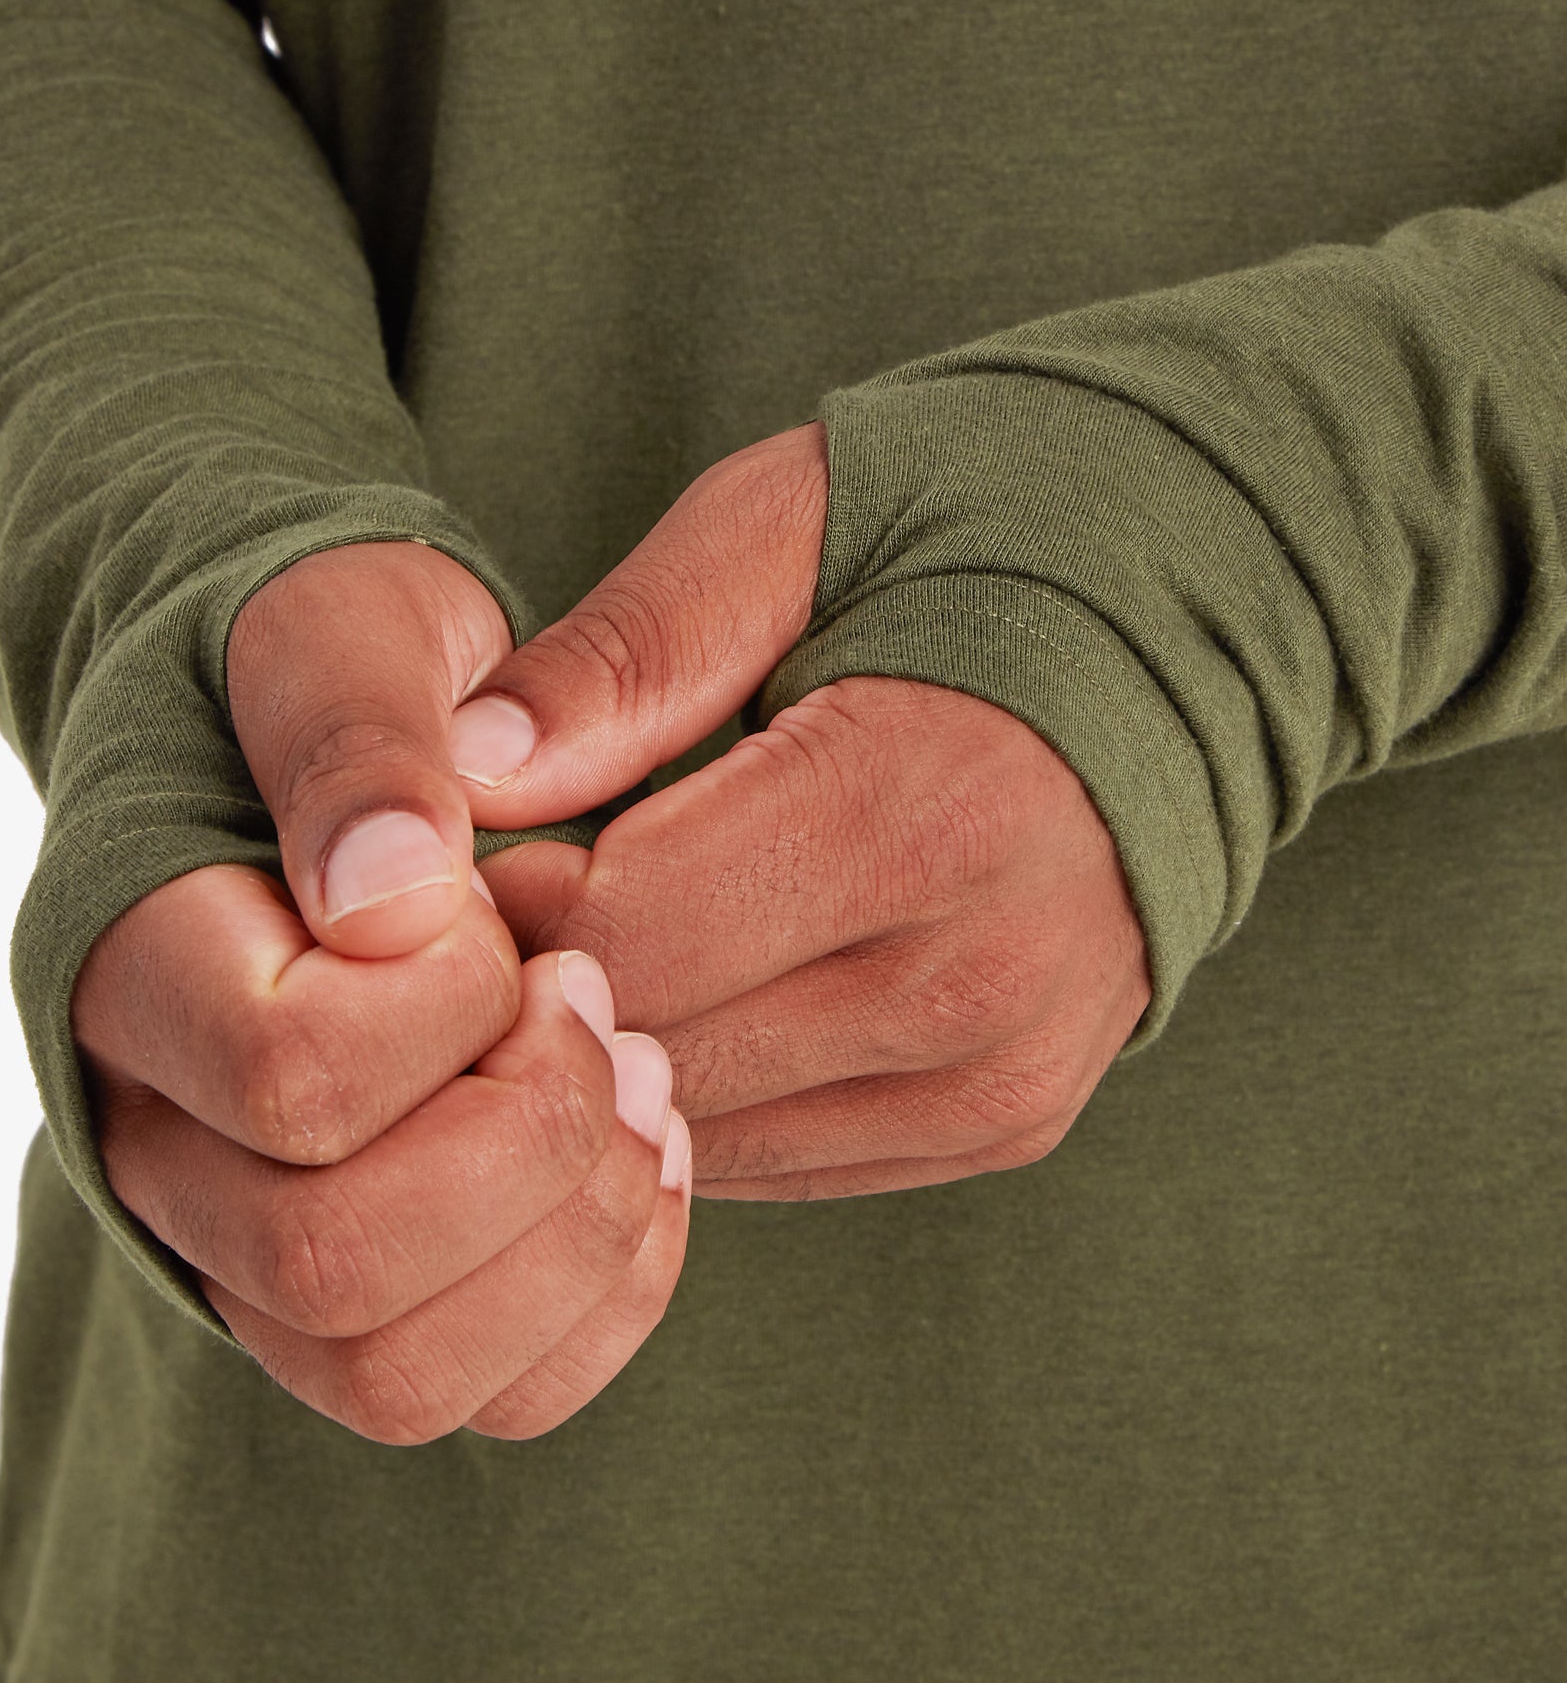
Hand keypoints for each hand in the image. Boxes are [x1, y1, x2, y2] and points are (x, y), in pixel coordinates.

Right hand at [70, 543, 691, 1441]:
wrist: (313, 738)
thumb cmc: (332, 669)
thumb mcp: (343, 632)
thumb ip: (354, 736)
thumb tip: (392, 889)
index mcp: (128, 967)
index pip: (290, 1080)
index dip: (453, 1012)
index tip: (512, 917)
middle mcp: (153, 1138)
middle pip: (328, 1264)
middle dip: (530, 1146)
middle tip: (602, 1017)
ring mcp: (237, 1244)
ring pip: (393, 1378)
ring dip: (572, 1245)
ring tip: (640, 1096)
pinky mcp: (341, 1301)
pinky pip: (477, 1398)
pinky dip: (600, 1307)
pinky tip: (642, 1165)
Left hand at [454, 427, 1150, 1197]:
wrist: (1215, 609)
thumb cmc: (980, 529)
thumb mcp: (791, 524)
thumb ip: (628, 654)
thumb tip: (467, 774)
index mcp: (924, 800)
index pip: (627, 930)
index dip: (508, 901)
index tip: (471, 842)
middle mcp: (980, 970)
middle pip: (656, 1044)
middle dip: (542, 986)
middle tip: (506, 894)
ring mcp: (1005, 1066)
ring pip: (705, 1126)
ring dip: (613, 1050)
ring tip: (595, 931)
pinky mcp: (1009, 1117)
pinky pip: (780, 1158)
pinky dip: (699, 1090)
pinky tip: (688, 988)